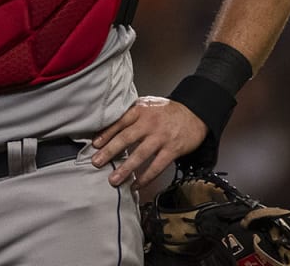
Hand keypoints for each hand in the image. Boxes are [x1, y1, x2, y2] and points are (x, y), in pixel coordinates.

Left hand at [91, 96, 207, 193]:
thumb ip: (130, 114)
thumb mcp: (146, 105)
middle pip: (126, 138)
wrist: (195, 113)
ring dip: (126, 169)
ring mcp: (161, 137)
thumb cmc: (166, 111)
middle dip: (110, 152)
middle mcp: (149, 124)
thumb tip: (107, 126)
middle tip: (97, 162)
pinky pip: (157, 166)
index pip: (119, 122)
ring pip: (140, 155)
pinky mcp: (172, 150)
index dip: (106, 134)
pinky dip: (146, 177)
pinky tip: (137, 184)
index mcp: (140, 111)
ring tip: (114, 179)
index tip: (95, 145)